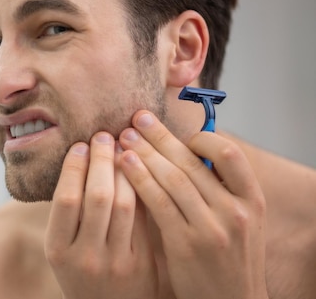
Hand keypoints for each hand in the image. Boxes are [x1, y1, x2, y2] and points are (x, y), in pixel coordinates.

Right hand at [45, 131, 157, 298]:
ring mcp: (116, 262)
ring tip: (123, 147)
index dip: (74, 166)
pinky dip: (141, 189)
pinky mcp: (142, 265)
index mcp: (58, 250)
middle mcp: (86, 256)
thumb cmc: (80, 272)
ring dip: (125, 169)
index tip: (80, 144)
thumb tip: (78, 161)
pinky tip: (140, 171)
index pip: (67, 198)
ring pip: (125, 204)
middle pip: (97, 196)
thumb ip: (68, 215)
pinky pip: (143, 218)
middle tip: (104, 136)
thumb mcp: (62, 249)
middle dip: (101, 160)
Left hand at [119, 110, 267, 298]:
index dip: (200, 137)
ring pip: (173, 177)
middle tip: (137, 118)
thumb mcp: (240, 222)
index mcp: (253, 201)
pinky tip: (124, 164)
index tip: (177, 131)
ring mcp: (211, 229)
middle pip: (193, 161)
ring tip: (124, 136)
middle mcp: (236, 212)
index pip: (230, 153)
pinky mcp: (185, 244)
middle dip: (160, 136)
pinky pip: (158, 201)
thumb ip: (219, 189)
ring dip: (145, 152)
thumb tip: (184, 151)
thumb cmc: (229, 259)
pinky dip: (139, 178)